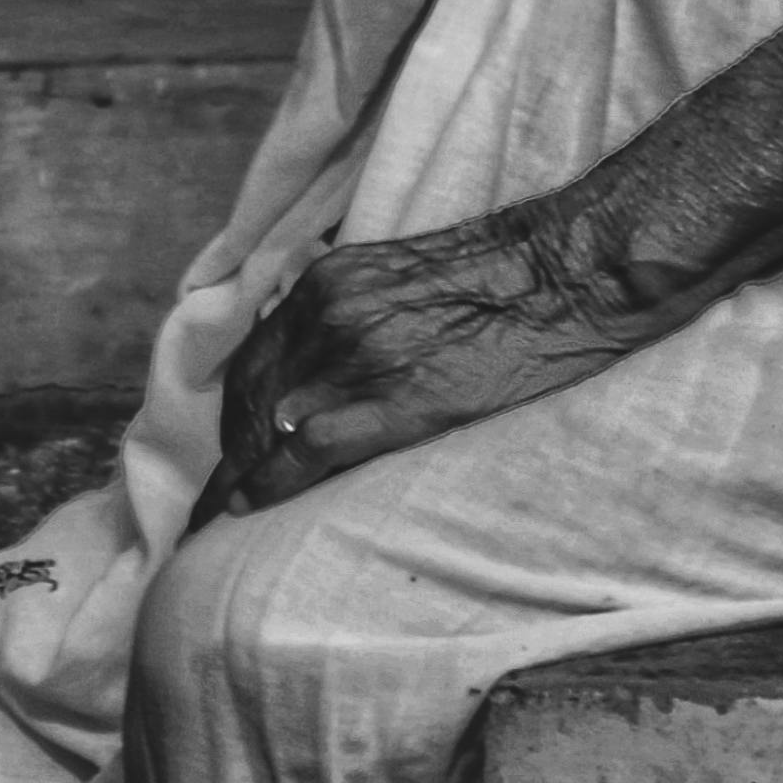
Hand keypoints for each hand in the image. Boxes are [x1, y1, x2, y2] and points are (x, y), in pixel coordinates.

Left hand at [192, 200, 643, 523]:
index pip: (253, 355)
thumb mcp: (399, 274)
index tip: (223, 447)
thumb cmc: (497, 276)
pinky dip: (269, 483)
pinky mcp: (398, 401)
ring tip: (226, 509)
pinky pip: (308, 452)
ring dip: (241, 470)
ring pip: (269, 424)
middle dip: (229, 447)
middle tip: (216, 491)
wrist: (566, 275)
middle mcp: (330, 311)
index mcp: (329, 280)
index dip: (231, 408)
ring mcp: (360, 356)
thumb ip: (347, 309)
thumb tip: (314, 367)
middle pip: (250, 392)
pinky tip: (250, 507)